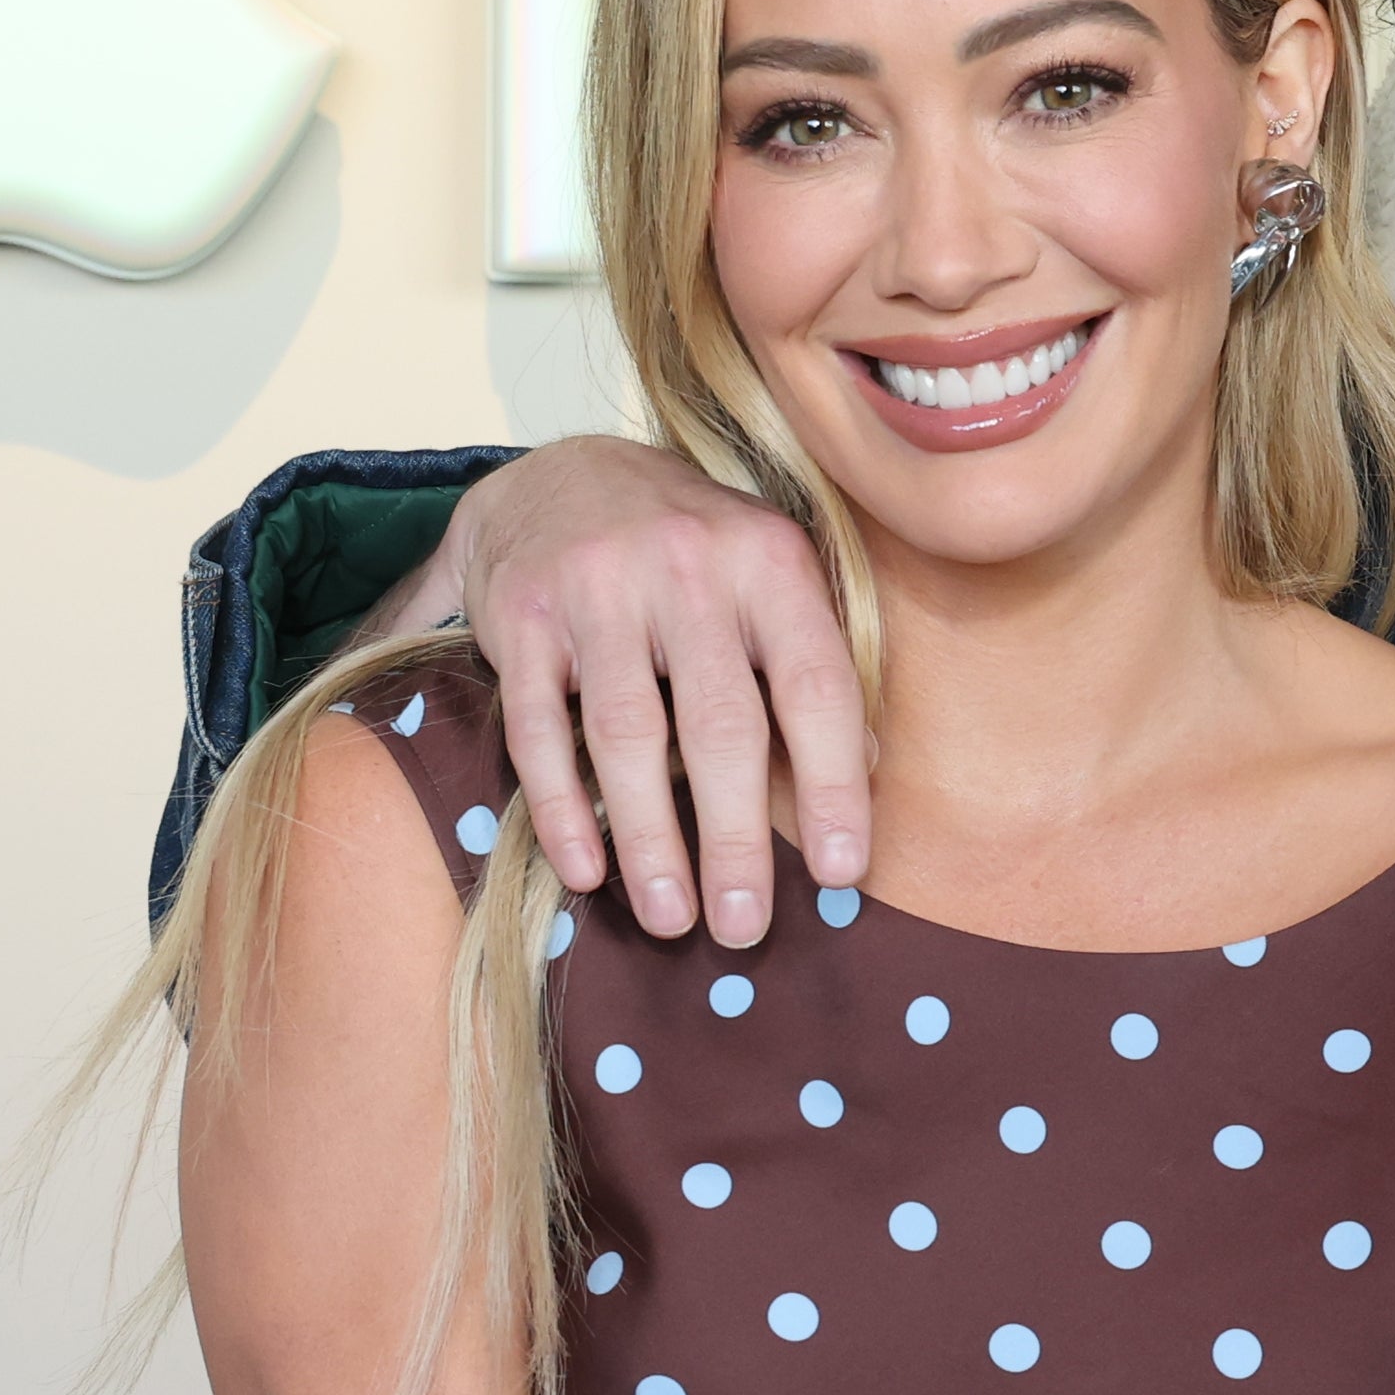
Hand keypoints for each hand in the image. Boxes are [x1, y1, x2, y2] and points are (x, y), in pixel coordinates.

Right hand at [447, 437, 870, 943]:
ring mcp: (598, 588)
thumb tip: (872, 770)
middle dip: (735, 838)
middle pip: (720, 724)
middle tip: (746, 926)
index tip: (843, 871)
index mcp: (768, 560)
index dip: (834, 783)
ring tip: (672, 920)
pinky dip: (564, 807)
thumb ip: (812, 661)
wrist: (564, 469)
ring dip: (650, 841)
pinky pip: (541, 728)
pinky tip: (588, 871)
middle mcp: (687, 566)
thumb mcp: (769, 575)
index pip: (814, 685)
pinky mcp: (523, 615)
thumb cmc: (694, 551)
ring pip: (629, 735)